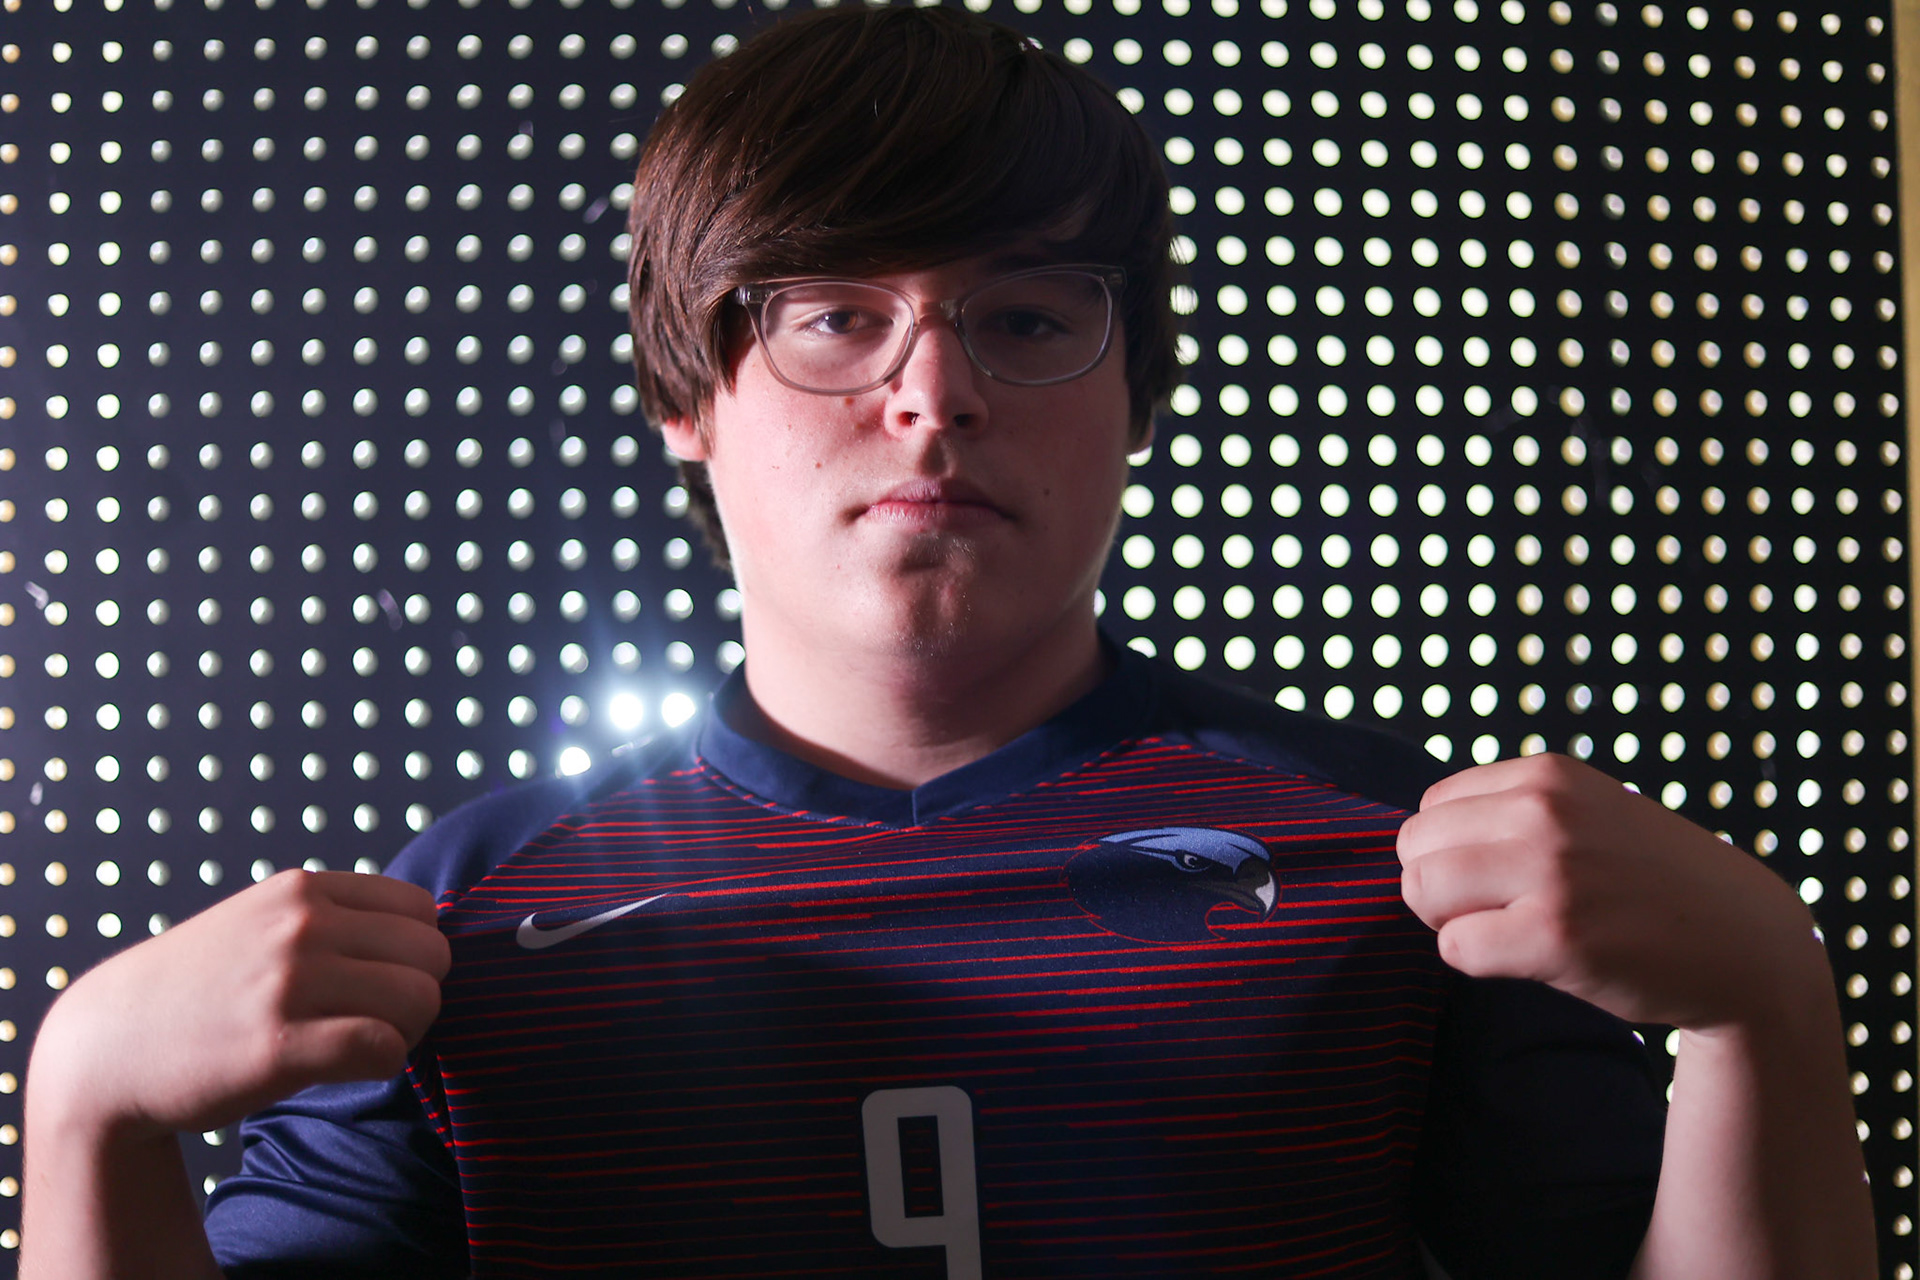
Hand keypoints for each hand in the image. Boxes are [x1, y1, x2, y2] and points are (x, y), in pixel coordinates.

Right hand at [31, 869, 450, 1141]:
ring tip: (360, 1044)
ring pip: (420, 1000)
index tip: (378, 984)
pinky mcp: (278, 1046)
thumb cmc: (201, 991)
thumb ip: (331, 918)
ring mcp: (288, 982)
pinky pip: (385, 1049)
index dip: (413, 954)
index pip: (421, 910)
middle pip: (433, 955)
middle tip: (375, 1021)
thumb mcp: (260, 924)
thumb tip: (429, 928)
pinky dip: (383, 1064)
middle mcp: (300, 924)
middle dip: (417, 994)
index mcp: (302, 890)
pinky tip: (349, 1068)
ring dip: (405, 1032)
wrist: (107, 1050)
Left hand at [1396, 753, 1823, 1032]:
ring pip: (1421, 890)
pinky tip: (1528, 959)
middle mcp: (1544, 811)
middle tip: (1494, 912)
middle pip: (1413, 847)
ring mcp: (1552, 871)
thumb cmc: (1648, 886)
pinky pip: (1455, 947)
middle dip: (1436, 887)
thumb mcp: (1585, 814)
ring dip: (1449, 922)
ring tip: (1506, 932)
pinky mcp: (1557, 936)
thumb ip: (1510, 812)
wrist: (1746, 949)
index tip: (1499, 877)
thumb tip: (1413, 842)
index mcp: (1546, 775)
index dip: (1450, 851)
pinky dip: (1476, 961)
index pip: (1431, 807)